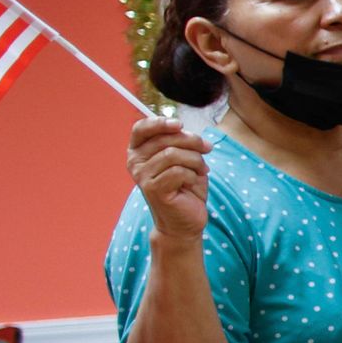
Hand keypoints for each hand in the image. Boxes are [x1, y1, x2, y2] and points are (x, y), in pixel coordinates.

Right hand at [126, 114, 209, 244]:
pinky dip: (193, 175)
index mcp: (139, 151)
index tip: (180, 124)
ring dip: (195, 160)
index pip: (141, 128)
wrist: (185, 219)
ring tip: (201, 169)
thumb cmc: (185, 187)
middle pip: (164, 138)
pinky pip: (178, 171)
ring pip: (172, 154)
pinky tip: (194, 182)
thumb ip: (180, 141)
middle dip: (192, 141)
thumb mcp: (185, 158)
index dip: (160, 123)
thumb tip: (183, 128)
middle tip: (207, 148)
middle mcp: (135, 162)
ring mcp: (142, 176)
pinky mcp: (152, 189)